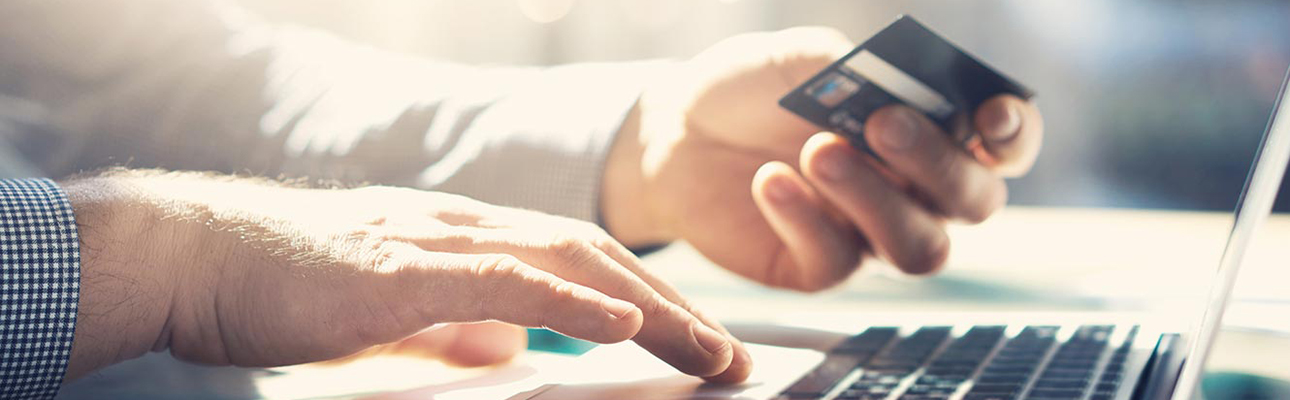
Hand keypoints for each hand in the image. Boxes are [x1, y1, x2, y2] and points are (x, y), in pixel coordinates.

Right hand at [61, 172, 750, 381]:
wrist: (198, 256)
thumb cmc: (285, 286)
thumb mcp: (390, 315)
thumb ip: (452, 331)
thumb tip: (508, 352)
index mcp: (463, 238)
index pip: (577, 261)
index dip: (644, 298)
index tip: (693, 339)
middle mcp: (463, 228)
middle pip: (593, 257)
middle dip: (670, 306)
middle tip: (729, 354)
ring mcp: (435, 241)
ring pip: (565, 262)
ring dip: (644, 307)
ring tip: (704, 348)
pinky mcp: (401, 270)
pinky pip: (501, 280)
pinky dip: (567, 299)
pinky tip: (618, 322)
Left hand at [602, 27, 1043, 289]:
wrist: (675, 132)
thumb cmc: (751, 89)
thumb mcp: (801, 60)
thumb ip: (858, 70)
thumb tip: (900, 88)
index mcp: (932, 129)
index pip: (1005, 144)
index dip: (1013, 134)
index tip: (989, 115)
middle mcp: (917, 190)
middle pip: (974, 202)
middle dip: (937, 162)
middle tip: (882, 124)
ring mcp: (872, 234)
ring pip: (919, 247)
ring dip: (876, 199)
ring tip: (818, 151)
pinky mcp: (820, 267)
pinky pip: (838, 261)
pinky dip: (806, 218)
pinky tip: (769, 181)